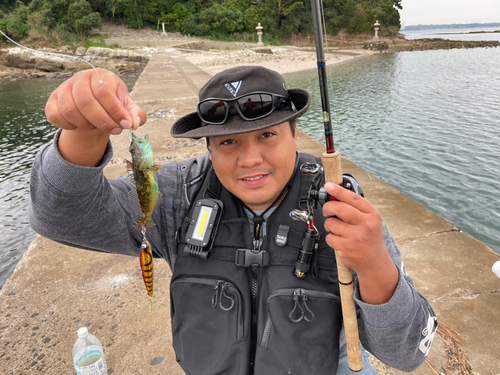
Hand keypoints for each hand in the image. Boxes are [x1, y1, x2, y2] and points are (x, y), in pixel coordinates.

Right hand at [45, 68, 145, 135]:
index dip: (115, 111)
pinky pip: (56, 116)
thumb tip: (135, 123)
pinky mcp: (52, 101)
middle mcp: (80, 78)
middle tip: (115, 131)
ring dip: (87, 125)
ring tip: (98, 128)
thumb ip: (136, 114)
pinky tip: (81, 126)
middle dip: (103, 121)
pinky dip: (70, 126)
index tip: (125, 124)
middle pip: (86, 102)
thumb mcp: (128, 107)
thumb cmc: (112, 104)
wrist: (93, 107)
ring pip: (70, 110)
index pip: (104, 92)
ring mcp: (64, 88)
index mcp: (100, 76)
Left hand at [322, 182, 397, 303]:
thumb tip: (335, 195)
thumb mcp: (370, 220)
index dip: (338, 190)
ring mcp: (356, 237)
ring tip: (336, 229)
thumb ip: (355, 208)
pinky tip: (340, 240)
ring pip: (331, 224)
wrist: (374, 261)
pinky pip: (330, 238)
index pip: (353, 198)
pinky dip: (331, 238)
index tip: (329, 186)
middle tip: (327, 210)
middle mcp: (366, 225)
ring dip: (329, 225)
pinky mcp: (346, 248)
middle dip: (328, 207)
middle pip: (339, 208)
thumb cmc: (369, 237)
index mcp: (372, 215)